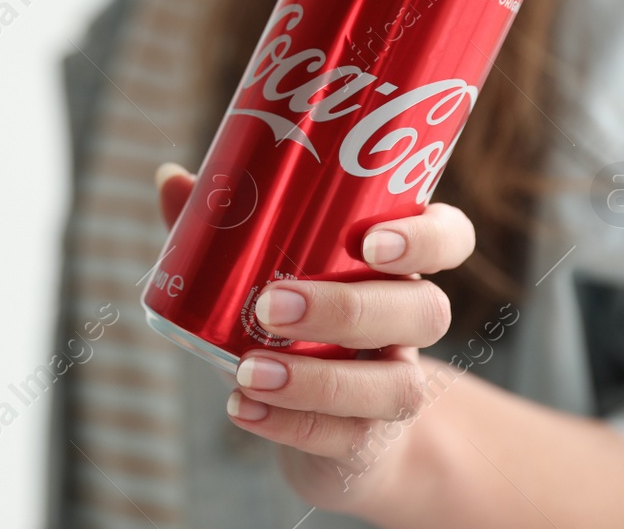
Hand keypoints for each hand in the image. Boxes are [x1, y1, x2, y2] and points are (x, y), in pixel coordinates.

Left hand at [156, 162, 473, 512]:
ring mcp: (395, 388)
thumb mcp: (267, 278)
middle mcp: (409, 327)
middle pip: (424, 312)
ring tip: (248, 370)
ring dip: (317, 379)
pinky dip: (288, 424)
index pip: (450, 239)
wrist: (336, 438)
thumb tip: (172, 180)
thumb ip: (227, 231)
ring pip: (394, 387)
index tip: (371, 242)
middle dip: (348, 308)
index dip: (427, 238)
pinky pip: (343, 438)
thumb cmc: (298, 331)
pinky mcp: (367, 444)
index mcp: (395, 269)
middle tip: (270, 304)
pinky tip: (242, 408)